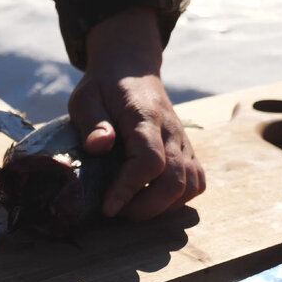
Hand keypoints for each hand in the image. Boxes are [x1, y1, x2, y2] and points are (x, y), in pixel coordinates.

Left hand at [69, 7, 205, 219]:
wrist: (131, 69)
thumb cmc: (104, 87)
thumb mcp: (86, 98)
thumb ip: (92, 122)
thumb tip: (99, 146)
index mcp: (145, 118)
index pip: (149, 160)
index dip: (130, 188)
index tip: (108, 206)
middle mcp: (171, 132)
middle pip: (176, 180)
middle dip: (147, 207)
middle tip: (119, 211)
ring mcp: (183, 142)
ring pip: (191, 185)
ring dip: (164, 207)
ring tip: (134, 207)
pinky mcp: (186, 151)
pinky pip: (196, 181)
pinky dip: (179, 199)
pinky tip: (153, 199)